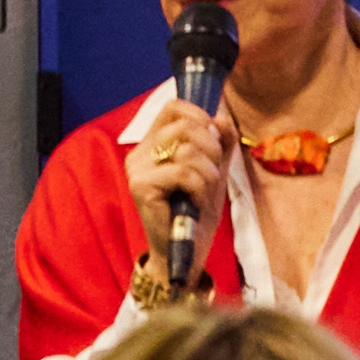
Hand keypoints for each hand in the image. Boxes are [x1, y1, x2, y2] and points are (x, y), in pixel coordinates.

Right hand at [127, 90, 225, 243]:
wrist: (185, 252)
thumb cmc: (196, 212)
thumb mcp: (214, 171)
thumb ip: (220, 143)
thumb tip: (222, 117)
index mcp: (152, 144)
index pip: (173, 107)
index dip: (199, 115)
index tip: (214, 138)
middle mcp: (140, 153)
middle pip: (184, 124)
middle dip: (211, 147)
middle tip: (213, 173)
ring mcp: (137, 170)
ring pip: (187, 149)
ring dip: (208, 172)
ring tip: (204, 192)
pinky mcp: (141, 187)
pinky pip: (184, 172)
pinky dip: (200, 187)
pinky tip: (196, 203)